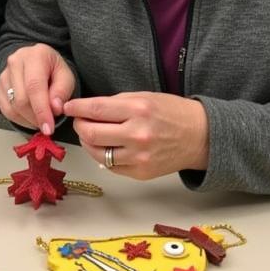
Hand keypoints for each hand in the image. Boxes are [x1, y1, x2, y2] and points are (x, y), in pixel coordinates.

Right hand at [0, 44, 75, 134]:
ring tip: (41, 118)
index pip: (34, 86)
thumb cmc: (53, 70)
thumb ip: (62, 91)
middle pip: (21, 99)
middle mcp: (15, 62)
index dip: (41, 110)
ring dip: (28, 120)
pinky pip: (6, 110)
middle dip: (36, 117)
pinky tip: (30, 118)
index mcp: (35, 56)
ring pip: (13, 107)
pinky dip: (20, 119)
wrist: (38, 63)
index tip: (49, 127)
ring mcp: (4, 75)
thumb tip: (54, 108)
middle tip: (48, 123)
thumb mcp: (66, 76)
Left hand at [64, 91, 209, 180]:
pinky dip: (103, 156)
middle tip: (80, 121)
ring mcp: (139, 156)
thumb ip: (115, 103)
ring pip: (96, 153)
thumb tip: (87, 109)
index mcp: (138, 110)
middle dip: (79, 126)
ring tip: (92, 134)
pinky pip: (110, 166)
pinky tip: (107, 147)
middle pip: (91, 133)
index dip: (77, 108)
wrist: (200, 136)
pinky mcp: (140, 172)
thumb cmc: (173, 113)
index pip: (95, 109)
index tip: (69, 106)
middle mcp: (137, 134)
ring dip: (88, 143)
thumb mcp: (144, 97)